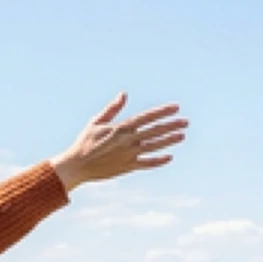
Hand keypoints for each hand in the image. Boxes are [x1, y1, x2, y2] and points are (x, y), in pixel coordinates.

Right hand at [51, 94, 186, 191]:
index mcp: (121, 128)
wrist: (76, 166)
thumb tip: (124, 94)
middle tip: (186, 122)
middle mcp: (128, 141)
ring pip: (154, 146)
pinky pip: (146, 164)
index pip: (147, 117)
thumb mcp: (96, 122)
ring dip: (169, 140)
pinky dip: (158, 161)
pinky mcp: (127, 167)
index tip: (176, 107)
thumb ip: (112, 109)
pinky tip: (169, 157)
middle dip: (172, 125)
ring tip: (182, 135)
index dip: (163, 112)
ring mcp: (129, 155)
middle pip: (155, 131)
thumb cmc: (84, 142)